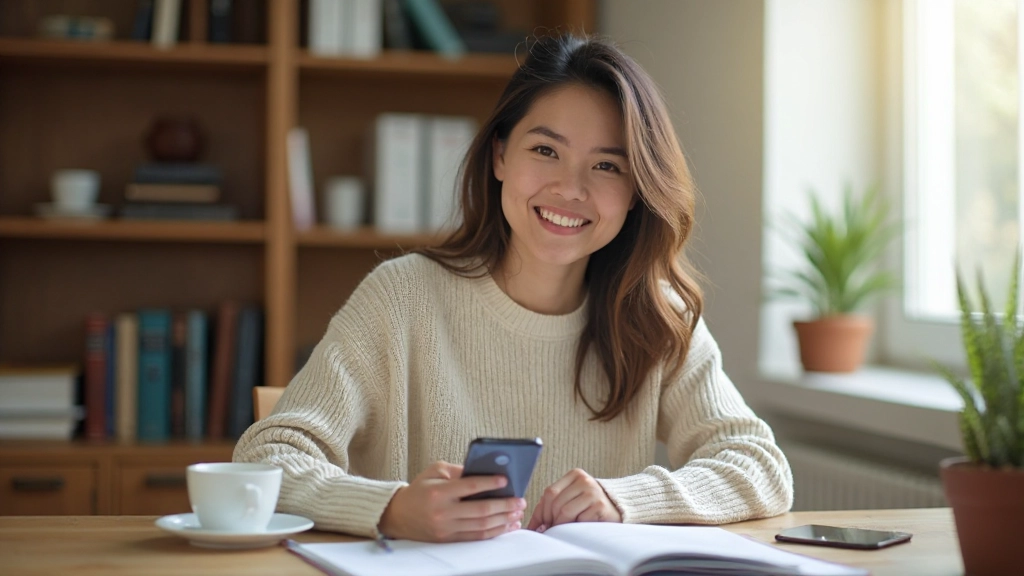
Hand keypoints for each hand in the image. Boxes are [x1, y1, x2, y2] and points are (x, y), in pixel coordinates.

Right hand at [377, 461, 525, 541]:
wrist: (399, 515)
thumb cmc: (420, 489)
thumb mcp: (435, 471)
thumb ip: (459, 470)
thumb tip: (485, 471)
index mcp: (439, 492)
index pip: (469, 486)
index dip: (490, 483)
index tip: (506, 480)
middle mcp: (443, 512)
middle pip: (480, 510)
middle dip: (504, 505)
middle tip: (520, 500)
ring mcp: (446, 529)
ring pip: (481, 526)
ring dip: (503, 520)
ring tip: (517, 512)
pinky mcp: (449, 540)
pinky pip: (476, 537)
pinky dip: (494, 532)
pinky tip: (507, 526)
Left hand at [526, 468, 621, 531]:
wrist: (617, 510)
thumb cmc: (589, 506)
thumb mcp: (570, 499)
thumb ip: (550, 506)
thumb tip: (533, 526)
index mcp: (574, 474)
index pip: (550, 492)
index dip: (542, 511)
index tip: (540, 525)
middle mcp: (584, 480)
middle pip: (556, 502)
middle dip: (550, 520)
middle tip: (551, 531)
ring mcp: (593, 492)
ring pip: (565, 512)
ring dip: (561, 525)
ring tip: (564, 530)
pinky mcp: (600, 506)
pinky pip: (578, 520)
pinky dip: (575, 528)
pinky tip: (580, 528)